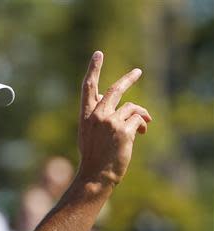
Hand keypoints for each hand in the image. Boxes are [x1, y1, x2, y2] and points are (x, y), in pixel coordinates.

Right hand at [77, 51, 151, 185]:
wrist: (96, 174)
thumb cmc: (93, 156)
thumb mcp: (89, 134)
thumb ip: (100, 117)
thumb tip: (118, 105)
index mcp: (86, 115)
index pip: (88, 88)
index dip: (93, 70)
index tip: (98, 55)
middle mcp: (97, 115)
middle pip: (115, 90)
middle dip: (128, 79)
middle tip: (137, 72)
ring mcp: (110, 122)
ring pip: (132, 107)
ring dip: (141, 114)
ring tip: (145, 123)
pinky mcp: (123, 130)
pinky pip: (138, 119)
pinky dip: (142, 125)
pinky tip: (140, 133)